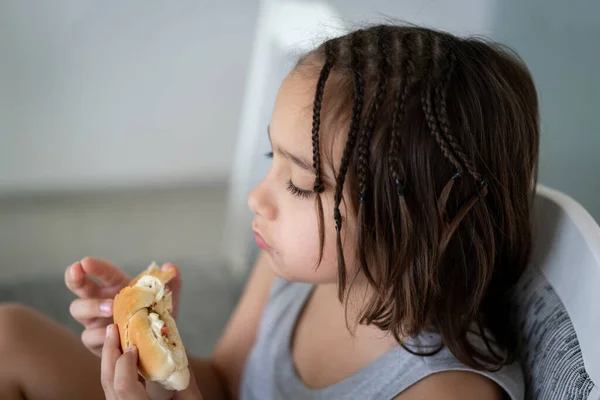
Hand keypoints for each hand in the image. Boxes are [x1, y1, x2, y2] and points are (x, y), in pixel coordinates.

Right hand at [65, 257, 182, 356]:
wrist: (155, 346)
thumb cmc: (155, 317)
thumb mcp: (166, 301)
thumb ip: (171, 284)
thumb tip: (171, 267)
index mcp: (117, 285)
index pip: (104, 272)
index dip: (95, 266)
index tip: (85, 261)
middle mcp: (100, 299)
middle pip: (78, 285)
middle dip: (74, 277)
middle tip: (77, 271)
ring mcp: (94, 320)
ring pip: (79, 309)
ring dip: (92, 306)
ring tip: (111, 308)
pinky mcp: (94, 340)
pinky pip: (89, 336)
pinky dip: (99, 334)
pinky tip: (112, 333)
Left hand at [102, 324, 202, 399]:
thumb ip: (183, 378)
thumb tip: (175, 347)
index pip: (123, 385)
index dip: (125, 363)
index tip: (134, 345)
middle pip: (108, 383)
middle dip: (109, 353)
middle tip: (113, 327)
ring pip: (107, 386)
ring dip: (110, 359)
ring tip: (115, 337)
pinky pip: (113, 389)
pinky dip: (115, 370)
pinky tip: (124, 356)